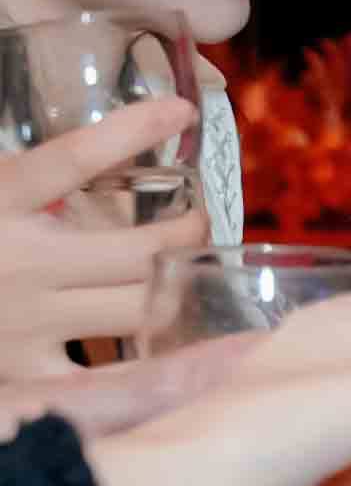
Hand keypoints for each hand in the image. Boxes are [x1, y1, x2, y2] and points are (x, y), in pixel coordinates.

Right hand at [0, 98, 207, 376]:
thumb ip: (30, 178)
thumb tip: (116, 138)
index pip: (72, 157)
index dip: (131, 129)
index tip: (180, 109)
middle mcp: (16, 261)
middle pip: (138, 249)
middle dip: (187, 234)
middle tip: (198, 225)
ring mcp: (22, 320)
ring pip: (137, 308)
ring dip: (181, 289)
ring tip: (191, 276)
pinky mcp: (20, 369)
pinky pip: (101, 376)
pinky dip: (143, 365)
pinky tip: (170, 349)